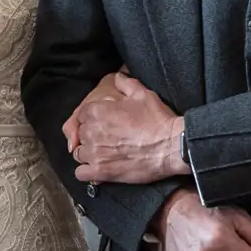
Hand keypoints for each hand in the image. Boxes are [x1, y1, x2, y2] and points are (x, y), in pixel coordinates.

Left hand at [72, 73, 186, 184]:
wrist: (171, 146)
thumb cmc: (157, 120)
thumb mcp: (143, 94)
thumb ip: (125, 83)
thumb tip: (117, 77)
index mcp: (97, 110)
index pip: (82, 115)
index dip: (93, 119)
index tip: (105, 123)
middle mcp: (91, 132)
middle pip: (81, 134)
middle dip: (91, 136)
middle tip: (109, 139)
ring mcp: (94, 153)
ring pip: (79, 153)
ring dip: (89, 153)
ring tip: (104, 154)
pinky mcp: (100, 172)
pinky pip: (81, 173)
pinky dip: (87, 172)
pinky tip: (99, 168)